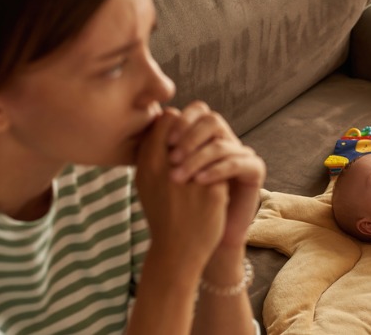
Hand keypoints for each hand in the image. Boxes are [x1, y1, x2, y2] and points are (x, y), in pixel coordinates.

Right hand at [135, 108, 228, 263]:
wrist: (176, 251)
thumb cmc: (162, 214)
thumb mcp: (145, 183)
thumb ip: (151, 154)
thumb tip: (163, 124)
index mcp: (148, 163)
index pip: (167, 118)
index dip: (179, 122)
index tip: (185, 135)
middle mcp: (167, 167)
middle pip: (190, 126)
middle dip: (199, 130)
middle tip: (204, 140)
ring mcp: (191, 178)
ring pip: (211, 143)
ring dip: (213, 148)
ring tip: (214, 159)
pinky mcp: (213, 191)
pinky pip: (224, 165)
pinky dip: (224, 170)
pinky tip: (223, 180)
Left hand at [165, 101, 266, 248]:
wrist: (200, 240)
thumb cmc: (178, 206)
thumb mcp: (164, 173)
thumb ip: (158, 147)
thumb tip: (149, 121)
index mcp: (204, 137)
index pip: (197, 111)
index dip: (180, 121)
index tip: (164, 141)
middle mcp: (224, 141)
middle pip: (211, 119)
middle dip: (189, 136)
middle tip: (172, 157)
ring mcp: (240, 154)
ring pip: (221, 143)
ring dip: (198, 157)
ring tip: (179, 177)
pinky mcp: (254, 171)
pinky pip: (237, 162)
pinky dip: (216, 170)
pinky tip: (199, 182)